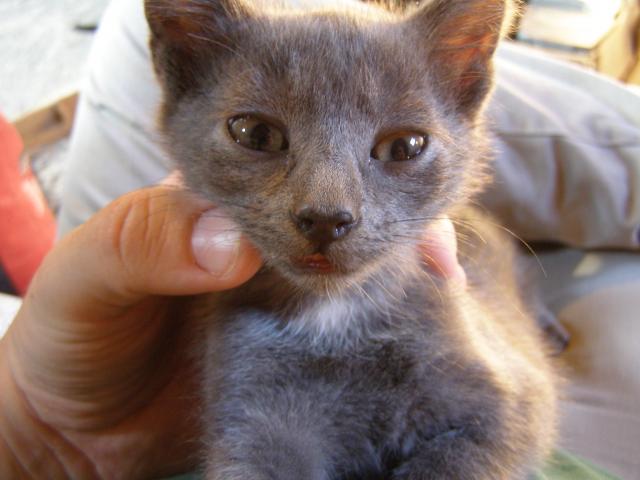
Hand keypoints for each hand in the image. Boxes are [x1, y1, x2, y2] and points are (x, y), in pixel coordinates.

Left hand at [0, 183, 463, 478]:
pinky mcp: (289, 352)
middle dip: (390, 222)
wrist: (76, 431)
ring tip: (443, 289)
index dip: (336, 175)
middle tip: (438, 254)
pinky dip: (380, 328)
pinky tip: (416, 329)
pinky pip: (342, 334)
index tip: (385, 202)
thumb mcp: (87, 275)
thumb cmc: (70, 337)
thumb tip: (232, 244)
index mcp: (214, 206)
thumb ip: (143, 242)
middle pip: (333, 218)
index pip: (289, 170)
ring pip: (350, 274)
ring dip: (396, 277)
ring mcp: (278, 302)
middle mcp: (256, 245)